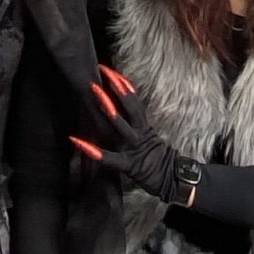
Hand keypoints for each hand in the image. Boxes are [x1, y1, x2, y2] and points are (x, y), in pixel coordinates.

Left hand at [69, 67, 179, 203]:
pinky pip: (109, 157)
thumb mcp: (151, 142)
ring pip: (121, 124)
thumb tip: (123, 118)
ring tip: (95, 92)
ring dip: (108, 107)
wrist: (176, 182)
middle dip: (116, 87)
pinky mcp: (129, 165)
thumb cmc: (161, 164)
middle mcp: (140, 134)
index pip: (134, 102)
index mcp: (145, 128)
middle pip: (129, 107)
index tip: (112, 71)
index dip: (124, 86)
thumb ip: (138, 130)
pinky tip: (78, 141)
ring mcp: (134, 148)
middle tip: (104, 71)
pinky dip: (93, 150)